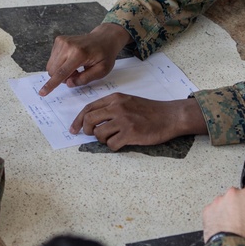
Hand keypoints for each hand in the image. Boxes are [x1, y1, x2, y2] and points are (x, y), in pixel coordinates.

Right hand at [39, 23, 132, 95]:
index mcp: (79, 54)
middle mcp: (67, 46)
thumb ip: (85, 79)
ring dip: (61, 71)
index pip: (61, 72)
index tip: (42, 92)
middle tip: (77, 74)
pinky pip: (53, 59)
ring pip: (51, 66)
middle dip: (62, 77)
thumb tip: (68, 83)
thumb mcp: (102, 70)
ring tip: (76, 67)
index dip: (51, 84)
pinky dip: (60, 64)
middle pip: (53, 70)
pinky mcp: (59, 40)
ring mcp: (62, 41)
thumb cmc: (104, 55)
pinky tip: (71, 60)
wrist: (104, 38)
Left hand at [69, 94, 202, 149]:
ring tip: (113, 138)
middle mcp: (117, 107)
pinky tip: (122, 143)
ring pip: (99, 134)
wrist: (170, 116)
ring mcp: (124, 120)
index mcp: (115, 98)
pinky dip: (114, 146)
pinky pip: (111, 144)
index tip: (74, 129)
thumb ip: (112, 107)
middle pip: (89, 120)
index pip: (89, 108)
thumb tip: (93, 120)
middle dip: (87, 131)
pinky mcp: (130, 133)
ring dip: (103, 140)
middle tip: (93, 135)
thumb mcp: (129, 101)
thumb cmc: (150, 111)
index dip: (78, 120)